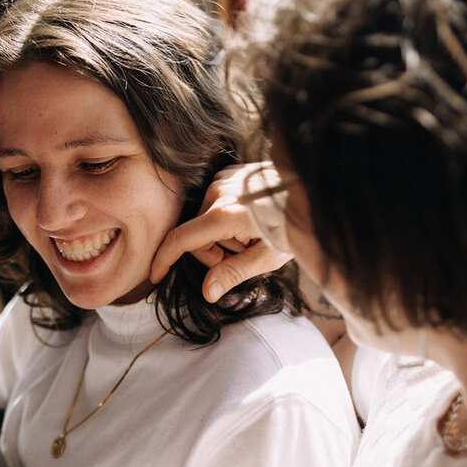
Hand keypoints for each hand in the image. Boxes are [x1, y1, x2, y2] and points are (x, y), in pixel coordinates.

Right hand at [151, 163, 292, 301]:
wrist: (310, 190)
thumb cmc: (292, 224)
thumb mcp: (267, 257)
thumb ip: (233, 273)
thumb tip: (208, 292)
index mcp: (223, 215)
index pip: (181, 240)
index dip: (164, 260)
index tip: (156, 274)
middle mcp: (217, 192)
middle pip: (196, 235)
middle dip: (214, 252)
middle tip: (244, 255)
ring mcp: (222, 180)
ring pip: (205, 220)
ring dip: (223, 235)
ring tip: (252, 234)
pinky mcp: (228, 174)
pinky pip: (215, 203)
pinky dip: (227, 217)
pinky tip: (250, 219)